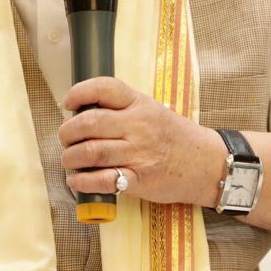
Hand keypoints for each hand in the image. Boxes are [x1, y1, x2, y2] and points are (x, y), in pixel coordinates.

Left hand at [58, 77, 222, 206]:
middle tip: (65, 138)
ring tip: (69, 160)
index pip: (104, 88)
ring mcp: (139, 154)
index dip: (79, 93)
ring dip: (70, 158)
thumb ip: (122, 108)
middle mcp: (138, 126)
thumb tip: (80, 112)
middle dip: (67, 132)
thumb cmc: (173, 136)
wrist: (205, 163)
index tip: (68, 104)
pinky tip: (76, 180)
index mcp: (140, 103)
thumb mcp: (151, 110)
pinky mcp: (140, 180)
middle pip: (89, 124)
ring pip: (90, 153)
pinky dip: (82, 182)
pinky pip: (103, 180)